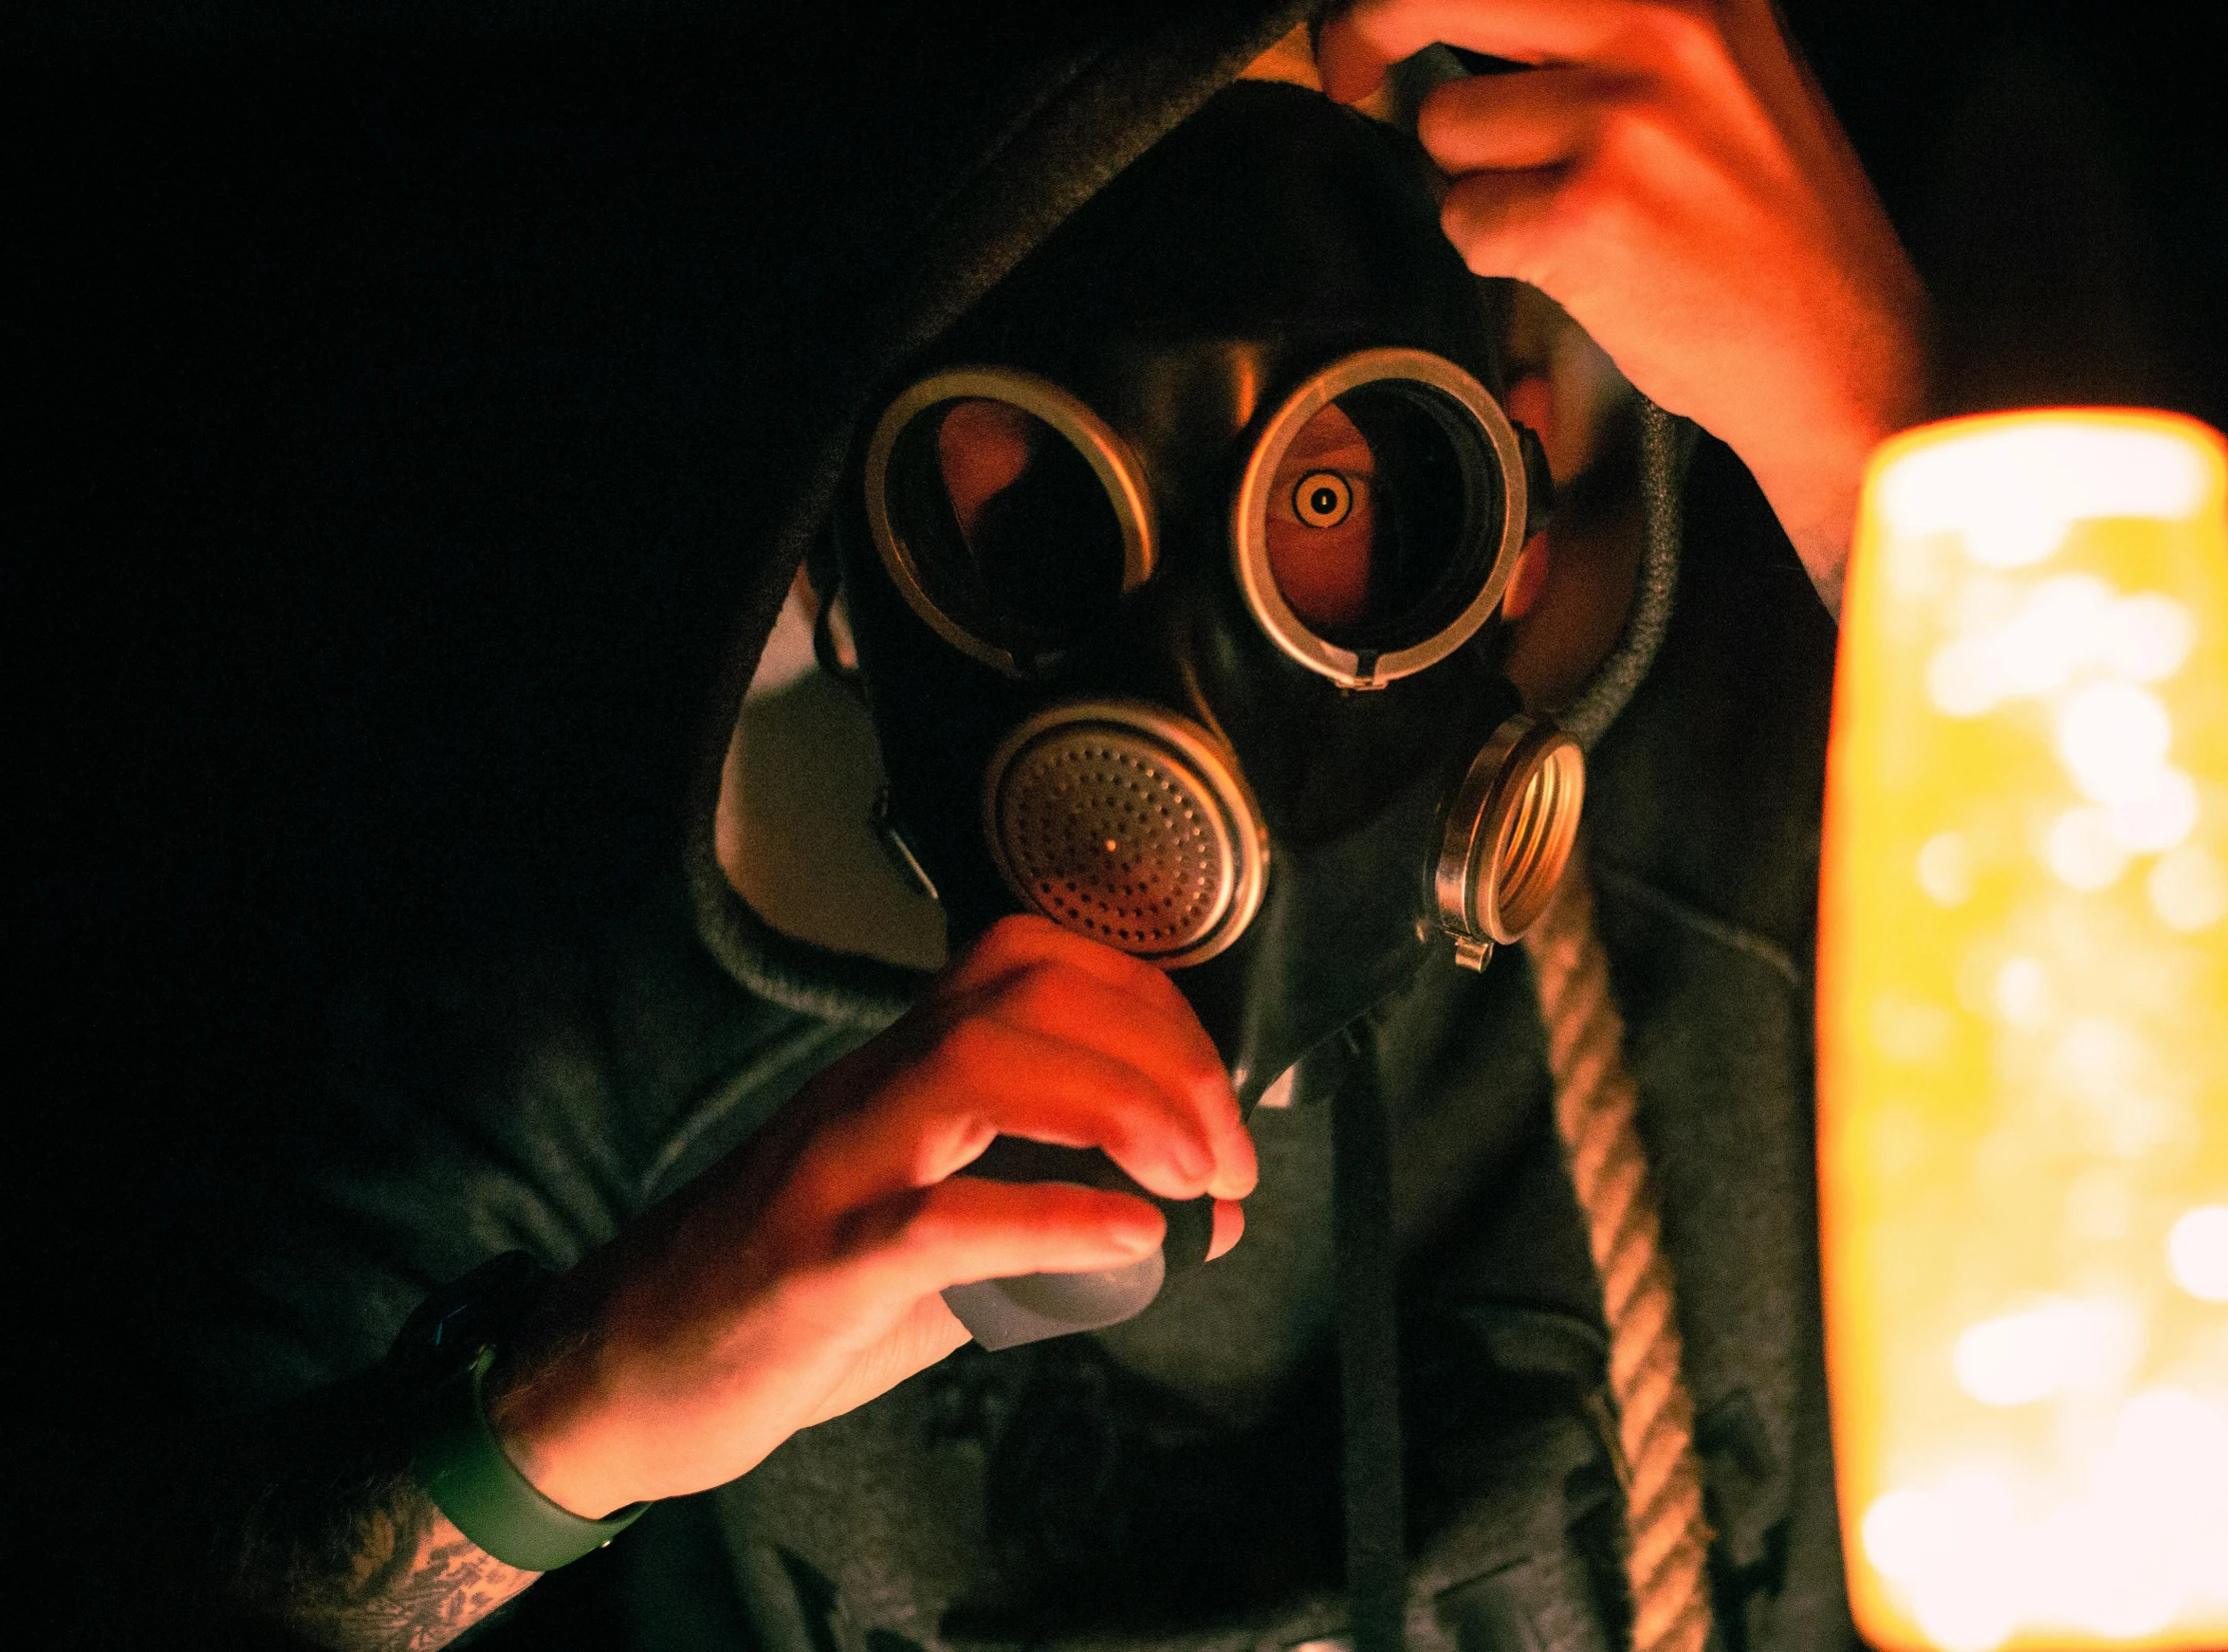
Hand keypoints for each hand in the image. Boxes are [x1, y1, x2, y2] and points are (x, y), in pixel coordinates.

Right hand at [481, 916, 1255, 1517]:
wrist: (616, 1373)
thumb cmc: (780, 1299)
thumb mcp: (930, 1248)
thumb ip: (1041, 1225)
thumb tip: (1178, 1228)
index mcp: (902, 1075)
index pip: (1038, 963)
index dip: (1154, 1009)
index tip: (1220, 1101)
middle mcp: (869, 1094)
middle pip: (1024, 989)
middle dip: (1160, 1052)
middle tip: (1230, 1157)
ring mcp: (834, 1173)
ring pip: (974, 1066)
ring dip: (1116, 1107)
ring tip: (1195, 1181)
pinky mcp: (809, 1270)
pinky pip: (932, 1221)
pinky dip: (1048, 1218)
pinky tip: (1128, 1240)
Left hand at [1319, 0, 1931, 611]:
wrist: (1841, 351)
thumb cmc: (1771, 231)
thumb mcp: (1721, 73)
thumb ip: (1607, 29)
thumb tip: (1456, 15)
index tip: (1385, 19)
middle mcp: (1663, 28)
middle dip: (1372, 32)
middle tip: (1353, 71)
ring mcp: (1622, 123)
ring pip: (1447, 127)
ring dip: (1477, 181)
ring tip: (1563, 215)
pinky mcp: (1587, 218)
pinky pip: (1468, 221)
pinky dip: (1498, 255)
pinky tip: (1574, 267)